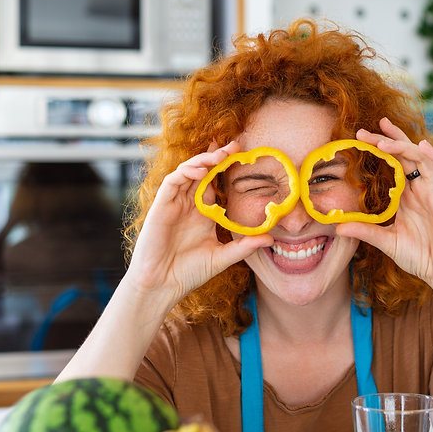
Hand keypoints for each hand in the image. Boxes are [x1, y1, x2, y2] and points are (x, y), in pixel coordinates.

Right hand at [126, 141, 271, 304]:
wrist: (162, 285)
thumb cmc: (188, 273)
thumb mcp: (222, 257)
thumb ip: (244, 246)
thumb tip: (271, 238)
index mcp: (203, 213)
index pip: (215, 183)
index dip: (226, 168)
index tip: (244, 155)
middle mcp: (188, 205)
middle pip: (202, 171)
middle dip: (217, 156)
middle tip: (236, 146)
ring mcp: (174, 204)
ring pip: (187, 171)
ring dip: (203, 160)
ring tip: (220, 154)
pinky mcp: (161, 206)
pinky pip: (172, 181)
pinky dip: (185, 172)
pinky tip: (200, 169)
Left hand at [334, 118, 432, 293]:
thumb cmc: (420, 257)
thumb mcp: (387, 242)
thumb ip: (365, 231)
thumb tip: (338, 227)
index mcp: (408, 195)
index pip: (394, 163)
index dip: (380, 147)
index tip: (358, 137)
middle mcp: (423, 189)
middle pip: (407, 154)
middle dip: (388, 138)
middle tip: (364, 131)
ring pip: (424, 158)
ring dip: (405, 146)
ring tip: (384, 140)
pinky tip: (423, 147)